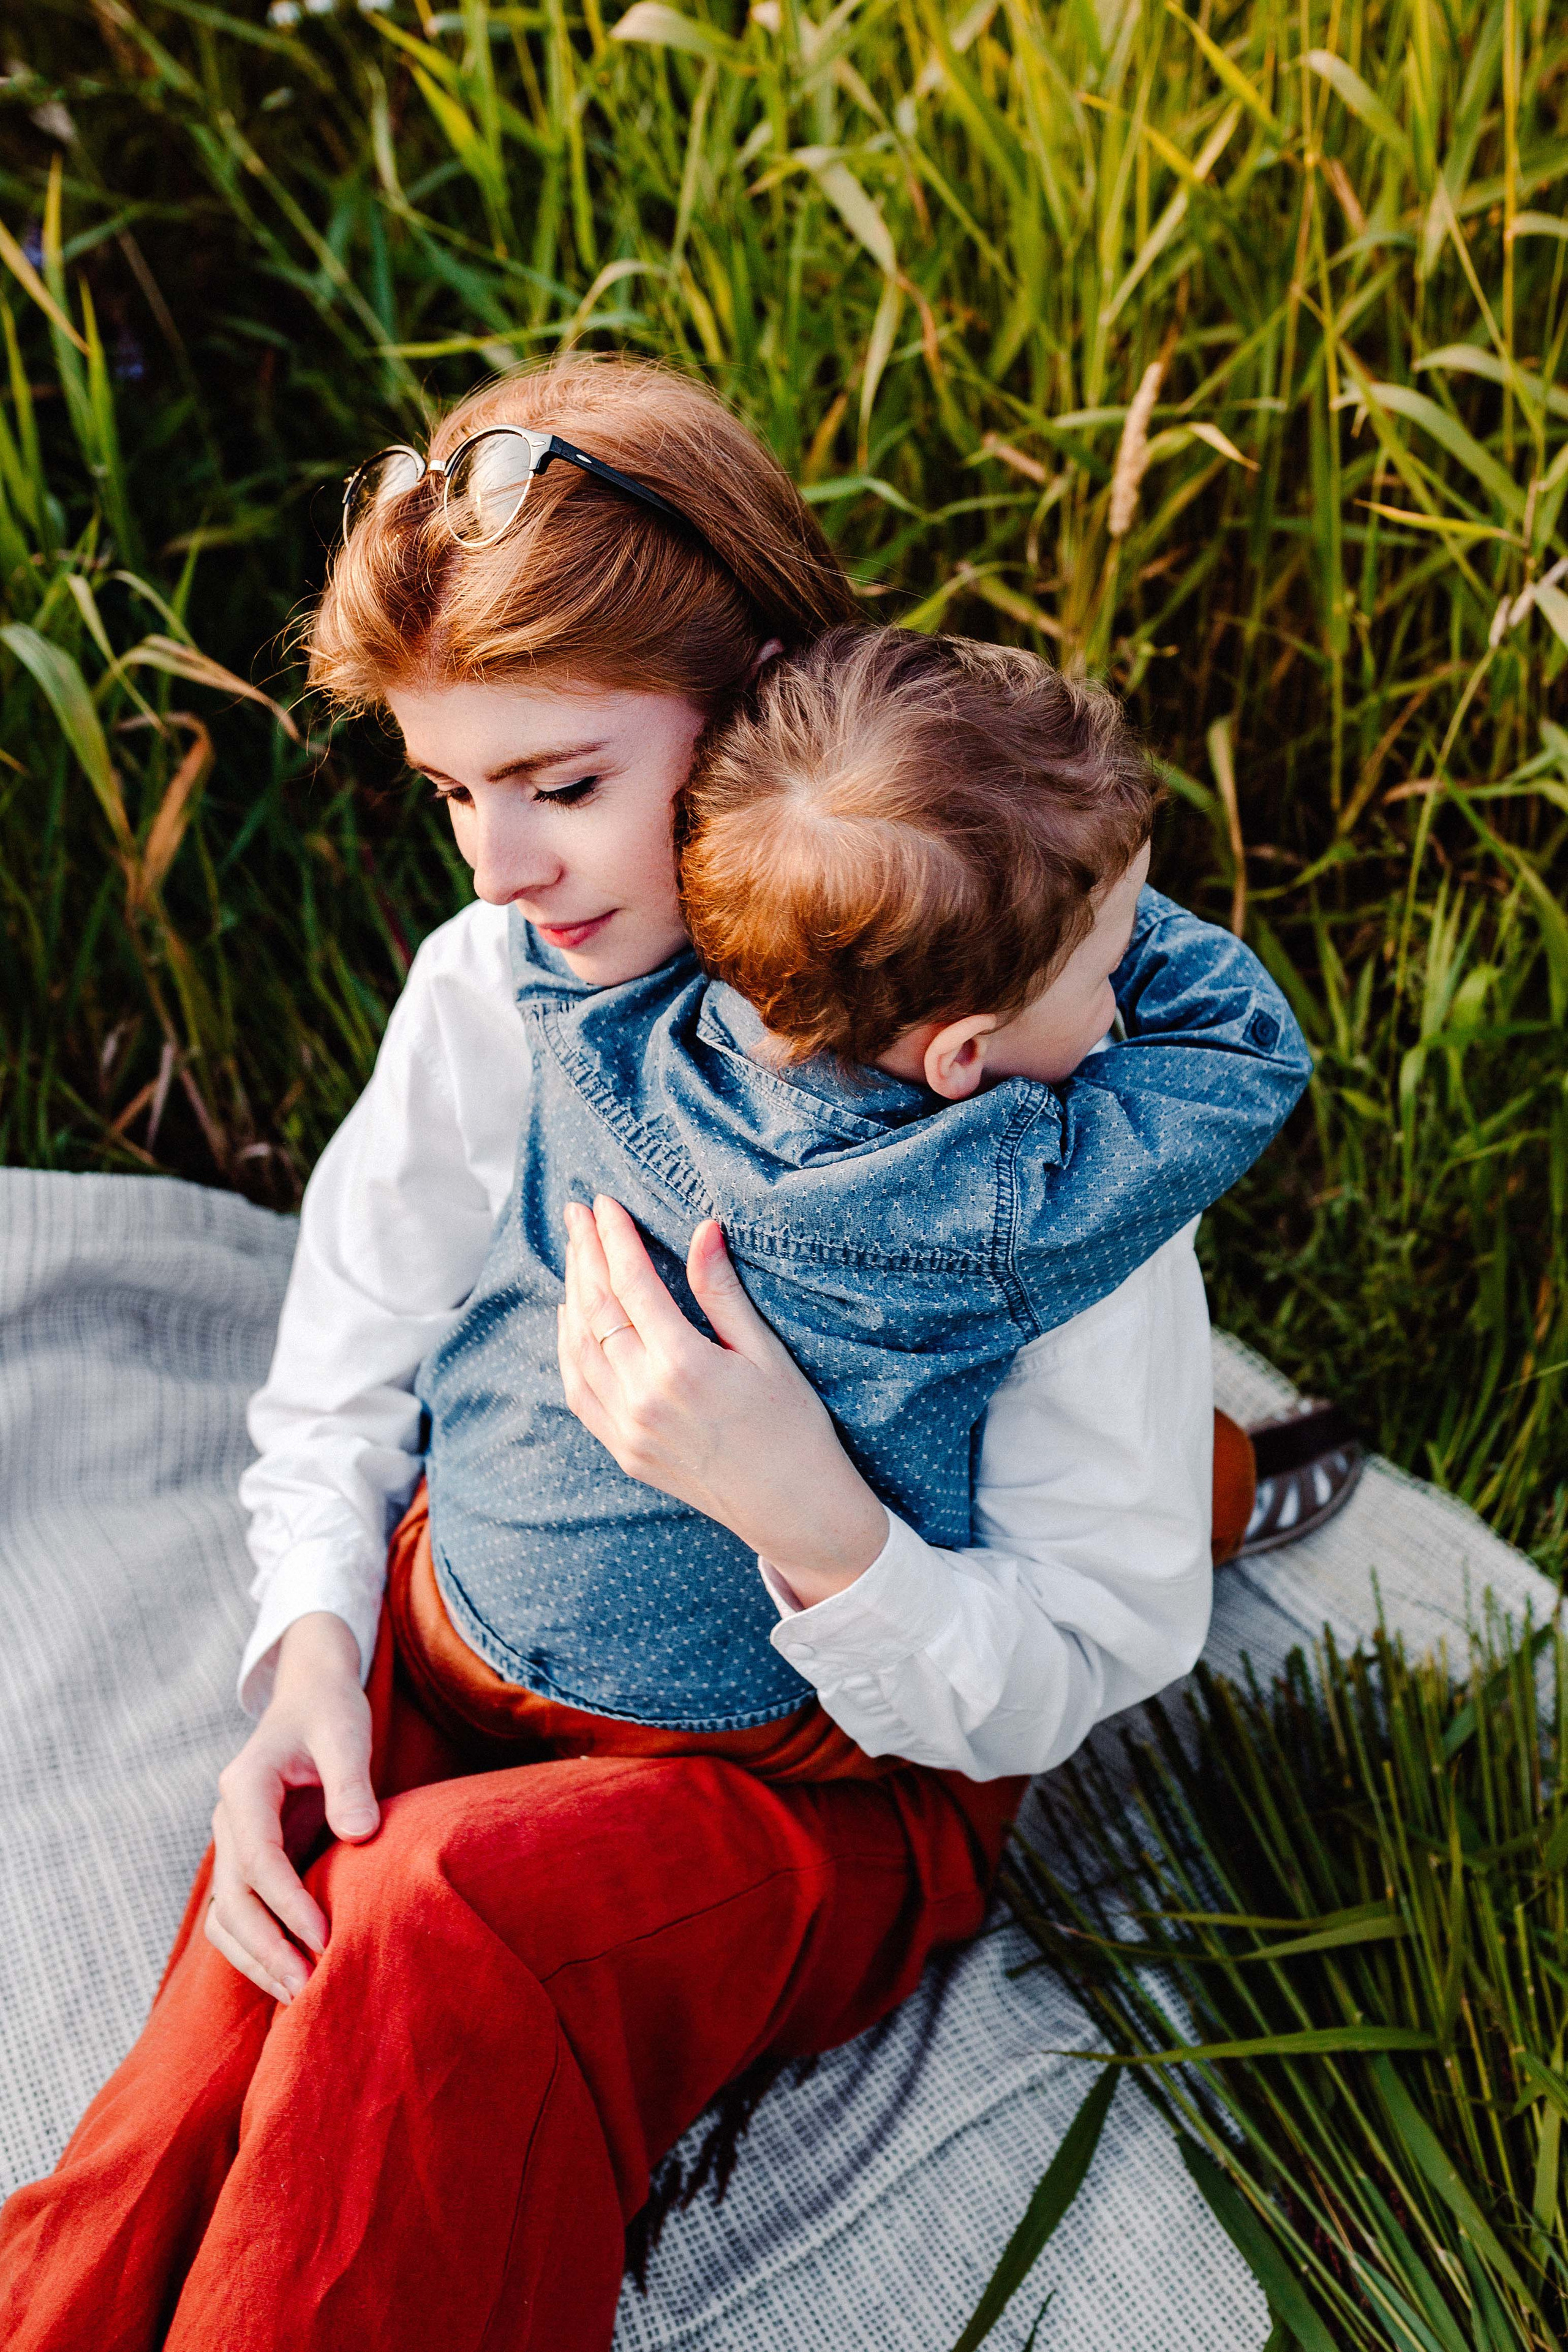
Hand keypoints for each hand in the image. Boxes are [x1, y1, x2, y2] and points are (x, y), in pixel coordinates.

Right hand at [204, 1611, 377, 2001]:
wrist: (310, 1697)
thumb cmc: (330, 1712)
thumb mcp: (346, 1732)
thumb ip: (351, 1781)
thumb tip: (360, 1834)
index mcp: (245, 1786)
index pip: (257, 1858)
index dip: (287, 1902)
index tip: (323, 1937)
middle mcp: (228, 1818)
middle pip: (233, 1897)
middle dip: (265, 1946)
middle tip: (307, 1988)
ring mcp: (233, 1841)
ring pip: (226, 1914)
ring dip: (255, 1957)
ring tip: (297, 1995)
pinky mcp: (248, 1858)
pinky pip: (239, 1912)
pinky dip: (256, 1946)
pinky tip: (288, 1975)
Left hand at [557, 1198, 887, 1605]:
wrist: (795, 1509)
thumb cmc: (793, 1426)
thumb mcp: (766, 1353)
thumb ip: (722, 1292)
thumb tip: (703, 1229)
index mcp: (683, 1366)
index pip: (632, 1283)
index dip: (615, 1238)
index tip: (604, 1203)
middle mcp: (643, 1398)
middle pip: (595, 1309)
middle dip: (583, 1254)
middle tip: (576, 1212)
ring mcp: (627, 1429)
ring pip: (577, 1349)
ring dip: (571, 1295)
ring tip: (574, 1255)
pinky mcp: (623, 1452)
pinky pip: (579, 1391)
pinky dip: (567, 1349)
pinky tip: (571, 1319)